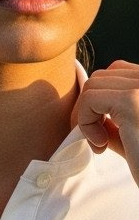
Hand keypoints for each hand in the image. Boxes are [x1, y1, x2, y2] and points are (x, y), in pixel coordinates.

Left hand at [71, 60, 138, 187]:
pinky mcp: (131, 101)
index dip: (101, 102)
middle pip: (102, 77)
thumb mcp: (134, 137)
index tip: (105, 134)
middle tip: (100, 141)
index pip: (117, 74)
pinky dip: (86, 123)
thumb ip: (117, 123)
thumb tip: (93, 116)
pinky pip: (89, 99)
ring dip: (87, 118)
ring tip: (102, 144)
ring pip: (93, 86)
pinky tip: (101, 146)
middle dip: (90, 110)